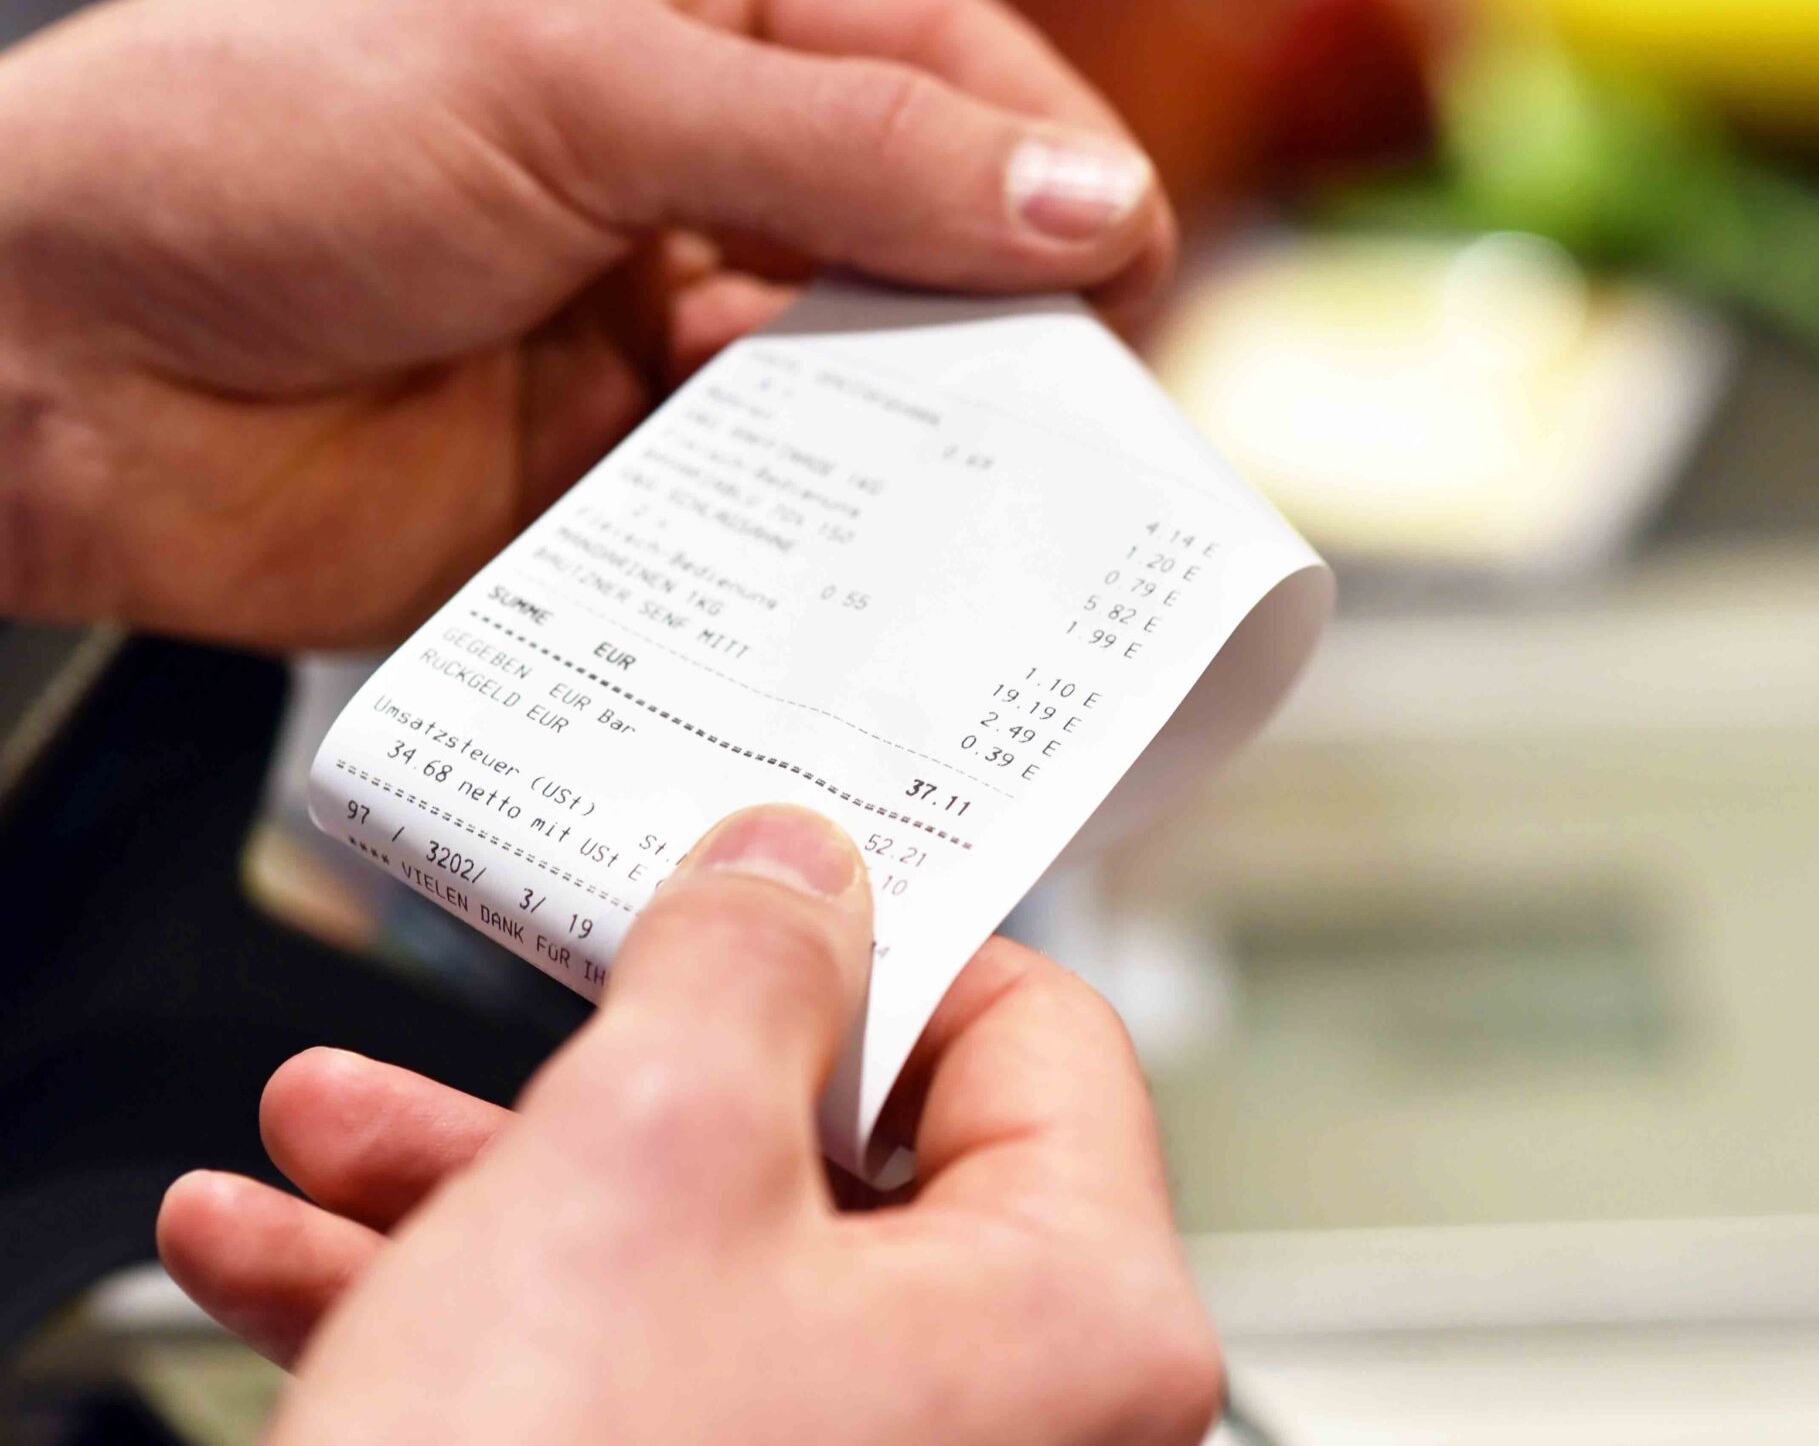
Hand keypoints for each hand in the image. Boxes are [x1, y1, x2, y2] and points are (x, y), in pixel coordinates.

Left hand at [0, 0, 1175, 647]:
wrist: (26, 361)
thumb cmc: (261, 144)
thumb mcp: (575, 84)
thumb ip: (845, 148)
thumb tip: (1098, 197)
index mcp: (682, 13)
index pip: (937, 62)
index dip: (1054, 151)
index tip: (1134, 258)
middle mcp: (684, 175)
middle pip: (924, 240)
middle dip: (1008, 317)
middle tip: (1091, 416)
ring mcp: (645, 343)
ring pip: (857, 396)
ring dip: (921, 447)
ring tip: (992, 508)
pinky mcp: (603, 496)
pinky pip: (761, 528)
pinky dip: (820, 557)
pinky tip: (857, 583)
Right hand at [155, 804, 1221, 1445]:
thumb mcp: (647, 1157)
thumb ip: (742, 970)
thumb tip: (796, 874)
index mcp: (1079, 1316)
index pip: (1033, 1036)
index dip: (873, 943)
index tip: (750, 895)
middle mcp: (1014, 1422)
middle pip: (829, 1159)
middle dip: (607, 1075)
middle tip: (500, 1008)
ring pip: (693, 1273)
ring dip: (491, 1188)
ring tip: (331, 1134)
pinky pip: (629, 1387)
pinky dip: (473, 1316)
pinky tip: (292, 1264)